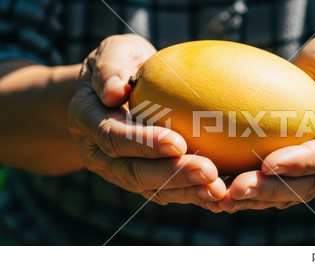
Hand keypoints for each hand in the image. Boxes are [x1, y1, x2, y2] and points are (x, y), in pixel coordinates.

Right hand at [68, 34, 225, 210]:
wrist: (114, 90)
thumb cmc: (121, 64)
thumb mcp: (113, 52)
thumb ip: (109, 67)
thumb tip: (113, 91)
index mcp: (87, 119)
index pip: (113, 136)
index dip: (144, 142)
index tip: (178, 143)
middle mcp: (99, 152)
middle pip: (133, 171)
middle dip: (172, 174)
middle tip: (208, 172)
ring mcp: (118, 169)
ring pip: (150, 189)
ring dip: (186, 192)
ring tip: (217, 191)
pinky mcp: (140, 178)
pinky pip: (164, 191)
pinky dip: (191, 195)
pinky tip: (218, 196)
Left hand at [218, 35, 314, 211]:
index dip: (302, 162)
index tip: (269, 164)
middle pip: (311, 184)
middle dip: (273, 189)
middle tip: (237, 189)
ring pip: (293, 194)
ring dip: (259, 199)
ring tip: (225, 200)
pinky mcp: (304, 176)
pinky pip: (281, 191)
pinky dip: (255, 197)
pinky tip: (225, 195)